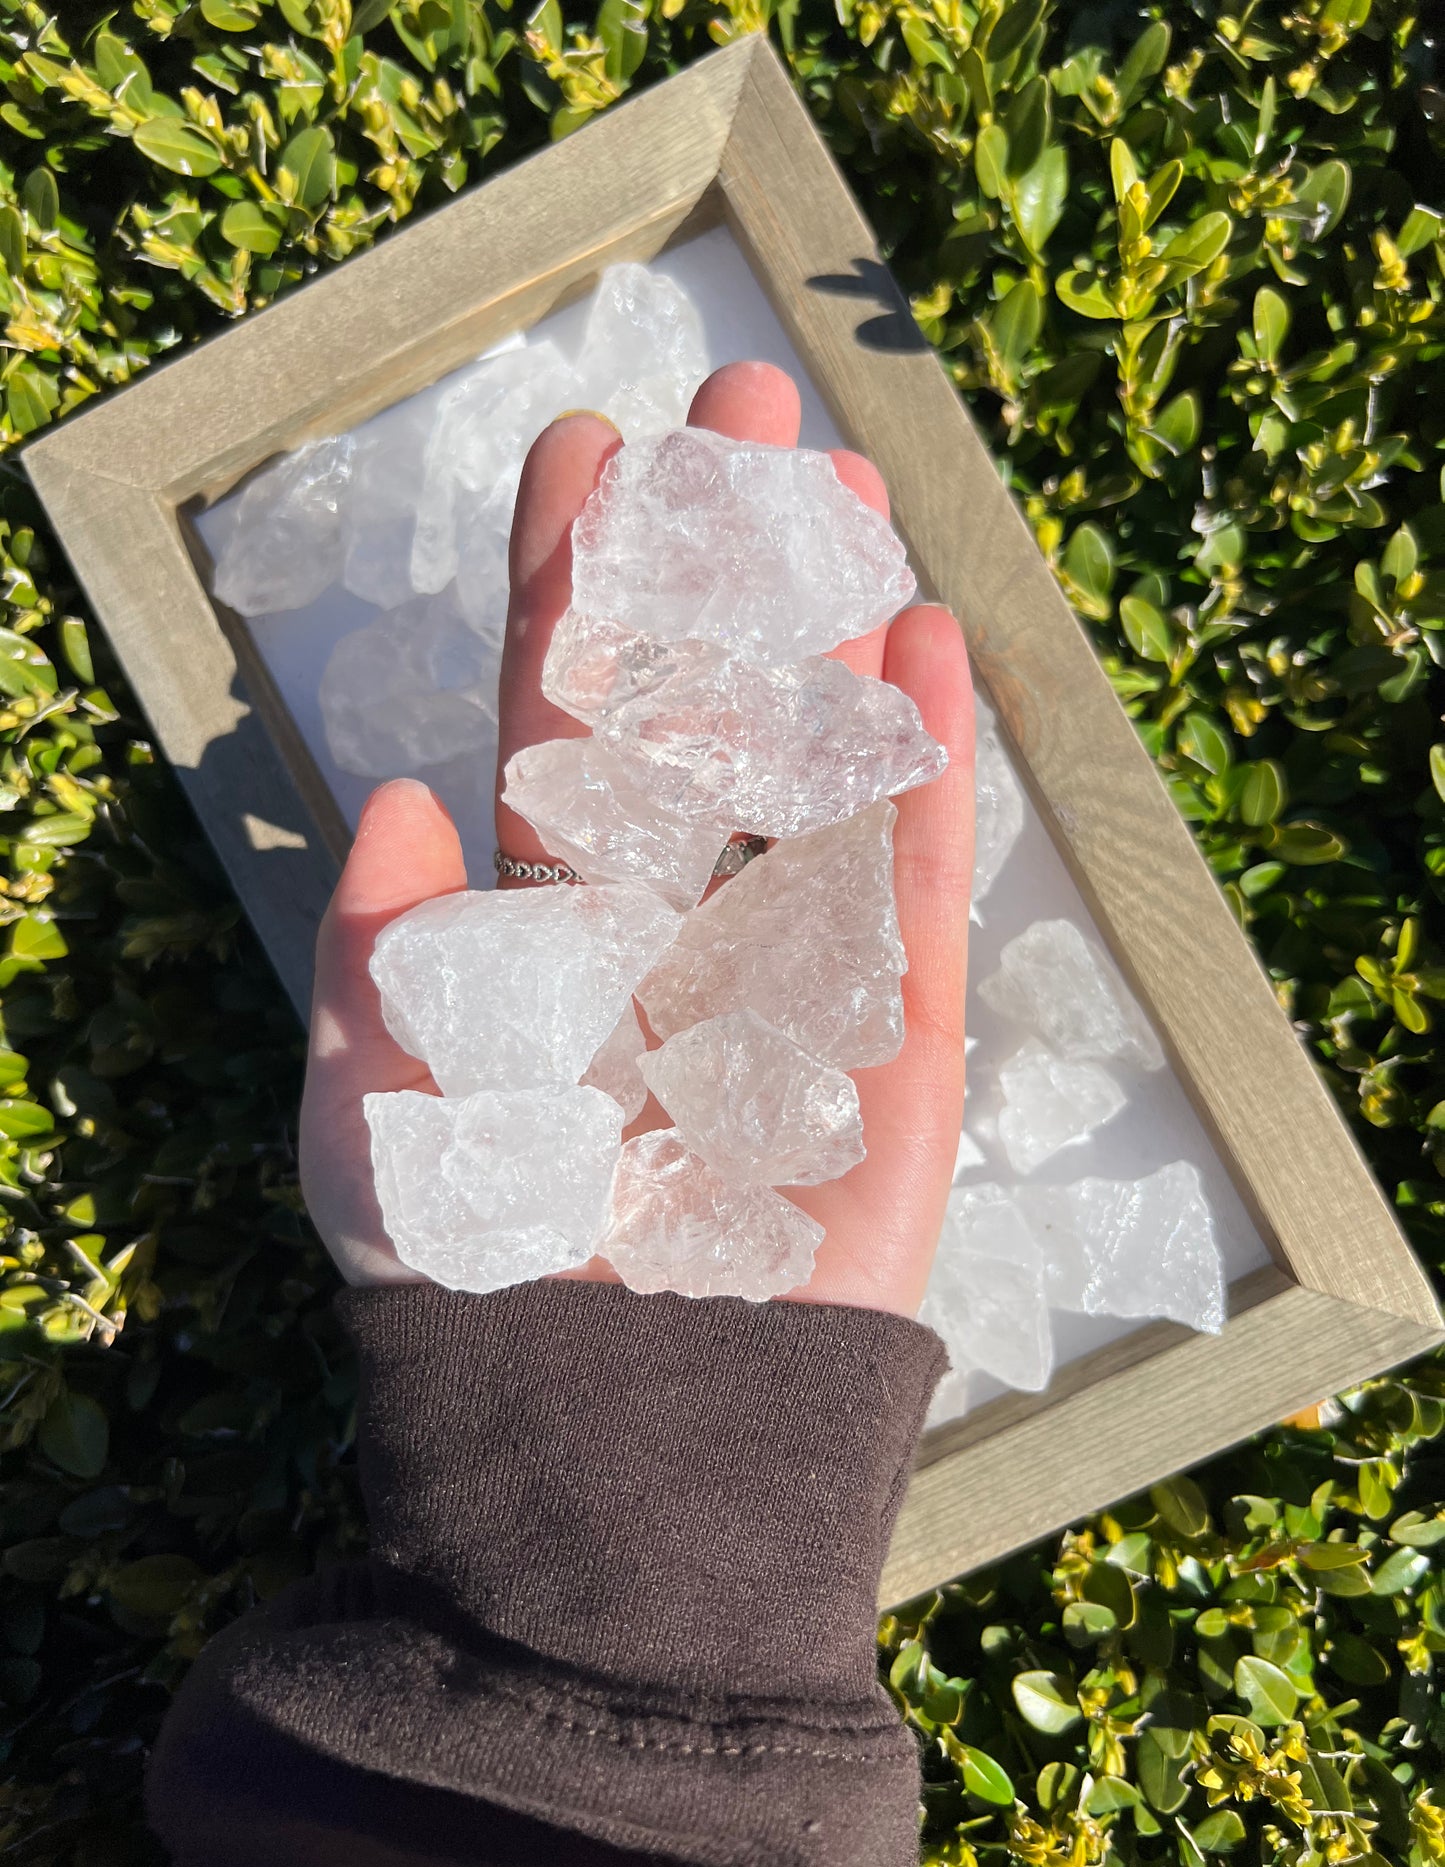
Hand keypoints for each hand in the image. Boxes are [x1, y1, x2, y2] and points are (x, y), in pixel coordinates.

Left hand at [300, 361, 974, 1317]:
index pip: (558, 725)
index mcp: (546, 929)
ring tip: (845, 484)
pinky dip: (923, 766)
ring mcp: (788, 967)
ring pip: (815, 760)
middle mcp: (670, 922)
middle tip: (740, 402)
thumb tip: (389, 799)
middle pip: (702, 704)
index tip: (577, 453)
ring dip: (829, 623)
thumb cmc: (489, 1305)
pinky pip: (912, 881)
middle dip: (715, 555)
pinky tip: (929, 646)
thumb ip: (373, 970)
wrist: (637, 1450)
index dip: (567, 590)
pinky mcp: (892, 1038)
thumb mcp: (379, 1138)